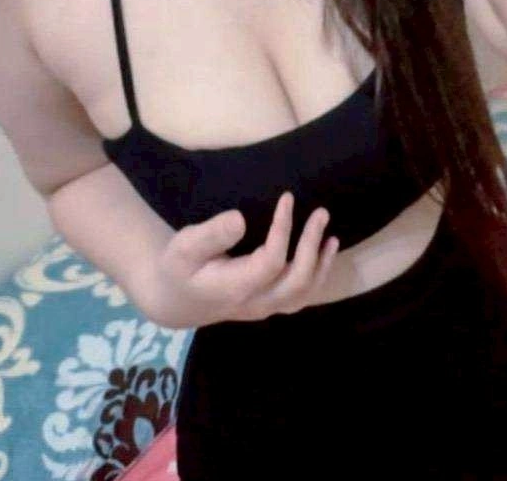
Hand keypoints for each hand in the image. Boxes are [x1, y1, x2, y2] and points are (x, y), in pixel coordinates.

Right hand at [150, 192, 339, 327]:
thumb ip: (211, 235)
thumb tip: (240, 218)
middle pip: (296, 281)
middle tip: (320, 212)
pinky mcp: (269, 304)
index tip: (287, 198)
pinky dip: (318, 274)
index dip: (283, 229)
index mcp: (235, 287)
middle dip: (311, 245)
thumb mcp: (184, 248)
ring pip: (303, 293)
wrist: (176, 300)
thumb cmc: (179, 268)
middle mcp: (256, 302)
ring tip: (330, 234)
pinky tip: (325, 251)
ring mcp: (265, 308)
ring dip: (321, 263)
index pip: (271, 262)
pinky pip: (301, 295)